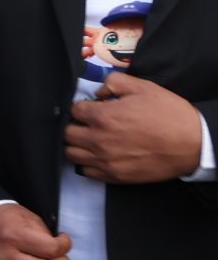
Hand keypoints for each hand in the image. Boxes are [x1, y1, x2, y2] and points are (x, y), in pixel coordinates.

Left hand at [66, 72, 205, 183]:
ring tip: (89, 138)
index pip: (74, 110)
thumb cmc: (170, 114)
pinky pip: (86, 171)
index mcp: (104, 117)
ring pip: (72, 154)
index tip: (89, 107)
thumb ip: (115, 83)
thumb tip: (99, 92)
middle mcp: (98, 140)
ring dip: (76, 144)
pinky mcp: (113, 176)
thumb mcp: (144, 88)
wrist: (192, 143)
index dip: (81, 107)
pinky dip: (87, 162)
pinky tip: (98, 155)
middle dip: (75, 124)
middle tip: (87, 123)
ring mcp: (104, 160)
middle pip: (68, 133)